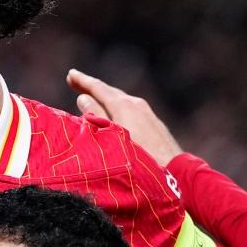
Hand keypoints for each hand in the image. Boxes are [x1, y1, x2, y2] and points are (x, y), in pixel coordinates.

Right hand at [66, 69, 182, 165]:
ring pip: (122, 100)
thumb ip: (95, 115)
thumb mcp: (110, 136)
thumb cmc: (137, 157)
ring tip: (93, 97)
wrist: (175, 172)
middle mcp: (137, 104)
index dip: (83, 81)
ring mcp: (148, 113)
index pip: (99, 88)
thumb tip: (83, 98)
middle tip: (75, 81)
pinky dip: (117, 107)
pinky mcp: (155, 124)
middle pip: (110, 92)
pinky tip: (115, 114)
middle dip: (92, 87)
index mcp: (123, 105)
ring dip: (106, 97)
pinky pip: (131, 109)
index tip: (71, 74)